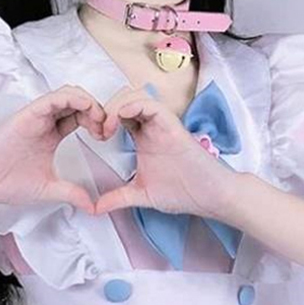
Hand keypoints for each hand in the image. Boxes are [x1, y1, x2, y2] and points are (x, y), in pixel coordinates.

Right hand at [0, 85, 106, 213]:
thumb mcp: (49, 189)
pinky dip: (73, 98)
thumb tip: (92, 207)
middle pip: (78, 103)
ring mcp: (36, 116)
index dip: (96, 123)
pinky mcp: (27, 114)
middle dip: (97, 111)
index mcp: (51, 135)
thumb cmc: (7, 184)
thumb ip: (72, 194)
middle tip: (106, 129)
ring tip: (98, 121)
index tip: (105, 139)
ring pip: (68, 94)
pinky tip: (86, 109)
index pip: (79, 117)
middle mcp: (44, 121)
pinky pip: (53, 97)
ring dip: (88, 102)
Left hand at [94, 86, 239, 219]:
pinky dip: (131, 105)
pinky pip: (149, 103)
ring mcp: (161, 123)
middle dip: (105, 109)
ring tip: (107, 128)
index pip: (118, 115)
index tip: (95, 138)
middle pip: (122, 99)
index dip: (102, 120)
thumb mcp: (140, 194)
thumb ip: (117, 198)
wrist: (208, 196)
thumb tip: (95, 209)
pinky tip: (120, 120)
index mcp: (142, 137)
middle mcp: (150, 126)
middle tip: (97, 131)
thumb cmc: (182, 192)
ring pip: (133, 95)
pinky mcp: (171, 124)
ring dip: (115, 106)